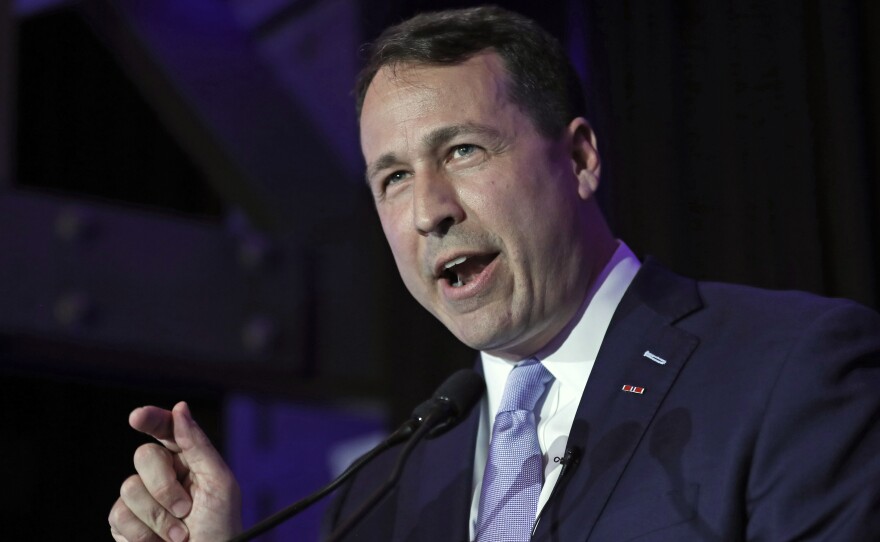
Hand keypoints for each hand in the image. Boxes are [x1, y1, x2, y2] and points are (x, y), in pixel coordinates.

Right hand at [109, 401, 241, 541]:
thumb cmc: (221, 528)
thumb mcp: (219, 484)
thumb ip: (198, 445)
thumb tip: (179, 408)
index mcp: (189, 460)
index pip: (166, 429)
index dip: (151, 418)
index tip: (138, 417)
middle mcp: (163, 476)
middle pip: (144, 456)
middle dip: (164, 486)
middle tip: (186, 510)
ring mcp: (142, 500)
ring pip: (128, 487)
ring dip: (157, 517)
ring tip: (179, 536)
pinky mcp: (125, 525)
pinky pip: (117, 516)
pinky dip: (142, 533)